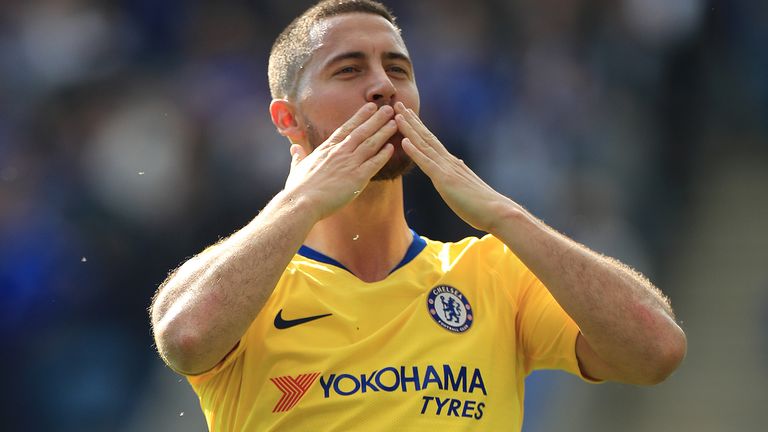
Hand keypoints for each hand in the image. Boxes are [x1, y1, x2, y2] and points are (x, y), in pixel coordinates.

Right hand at [285, 103, 396, 220]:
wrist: (302, 202)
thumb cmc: (298, 188)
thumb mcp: (297, 168)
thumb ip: (298, 157)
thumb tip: (294, 149)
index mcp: (326, 149)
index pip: (347, 128)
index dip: (360, 116)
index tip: (370, 107)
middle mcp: (340, 152)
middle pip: (362, 131)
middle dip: (377, 119)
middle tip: (389, 109)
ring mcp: (349, 164)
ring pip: (371, 143)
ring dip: (384, 132)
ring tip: (395, 122)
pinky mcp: (357, 178)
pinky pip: (375, 163)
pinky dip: (384, 155)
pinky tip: (392, 147)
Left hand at [394, 102, 511, 231]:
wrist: (496, 211)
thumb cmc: (482, 205)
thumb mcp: (465, 186)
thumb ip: (459, 174)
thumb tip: (457, 164)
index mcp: (451, 164)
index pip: (431, 142)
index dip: (418, 127)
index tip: (408, 114)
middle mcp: (448, 162)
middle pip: (426, 137)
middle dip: (411, 120)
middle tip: (398, 104)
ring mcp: (447, 169)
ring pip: (424, 145)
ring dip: (409, 129)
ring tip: (397, 115)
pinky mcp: (445, 180)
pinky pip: (427, 163)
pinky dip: (415, 151)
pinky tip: (404, 141)